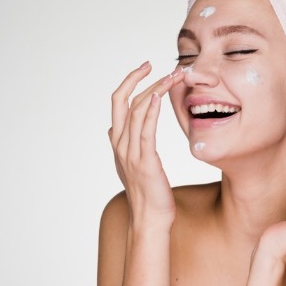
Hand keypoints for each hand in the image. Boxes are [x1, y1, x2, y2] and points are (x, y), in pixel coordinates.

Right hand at [109, 62, 184, 227]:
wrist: (149, 219)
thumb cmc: (145, 192)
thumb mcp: (129, 165)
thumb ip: (122, 146)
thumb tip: (112, 131)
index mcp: (118, 141)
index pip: (118, 101)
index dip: (130, 81)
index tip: (146, 67)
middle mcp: (120, 143)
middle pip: (123, 100)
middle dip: (140, 78)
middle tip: (162, 66)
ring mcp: (130, 152)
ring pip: (138, 111)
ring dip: (156, 89)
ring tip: (174, 76)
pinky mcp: (145, 161)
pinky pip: (145, 131)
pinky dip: (150, 111)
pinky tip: (158, 97)